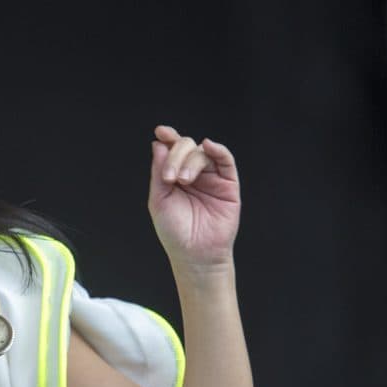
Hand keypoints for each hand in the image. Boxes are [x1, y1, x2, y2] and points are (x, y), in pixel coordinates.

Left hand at [148, 125, 240, 269]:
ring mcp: (211, 178)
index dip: (168, 138)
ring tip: (183, 181)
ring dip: (190, 161)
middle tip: (170, 178)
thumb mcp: (159, 200)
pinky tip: (209, 146)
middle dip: (176, 155)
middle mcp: (192, 173)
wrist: (194, 254)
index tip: (161, 132)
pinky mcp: (228, 184)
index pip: (171, 150)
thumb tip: (159, 144)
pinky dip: (218, 150)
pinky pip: (225, 160)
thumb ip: (159, 172)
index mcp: (174, 175)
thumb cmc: (175, 231)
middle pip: (186, 147)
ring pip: (202, 152)